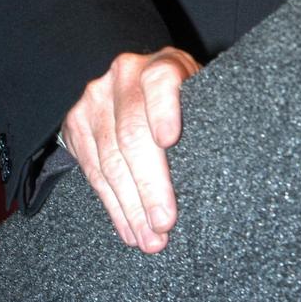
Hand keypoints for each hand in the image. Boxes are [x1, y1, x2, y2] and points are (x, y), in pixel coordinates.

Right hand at [61, 47, 200, 251]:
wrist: (135, 81)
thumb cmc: (181, 98)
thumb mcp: (197, 94)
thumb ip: (202, 117)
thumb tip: (226, 166)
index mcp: (163, 63)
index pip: (161, 81)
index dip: (164, 109)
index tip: (169, 140)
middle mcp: (125, 74)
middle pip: (132, 132)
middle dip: (149, 184)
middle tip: (164, 222)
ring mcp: (95, 97)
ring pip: (110, 159)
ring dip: (130, 206)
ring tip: (149, 238)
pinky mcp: (75, 122)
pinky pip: (92, 172)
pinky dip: (113, 205)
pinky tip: (128, 228)